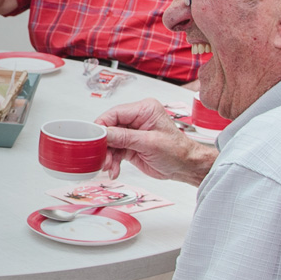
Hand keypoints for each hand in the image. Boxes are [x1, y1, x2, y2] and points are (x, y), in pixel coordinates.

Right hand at [97, 98, 216, 186]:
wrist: (185, 167)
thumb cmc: (177, 151)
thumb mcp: (150, 143)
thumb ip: (125, 137)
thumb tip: (104, 133)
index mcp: (144, 109)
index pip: (115, 113)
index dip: (103, 125)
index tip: (95, 138)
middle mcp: (137, 118)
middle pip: (111, 128)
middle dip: (105, 145)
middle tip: (102, 157)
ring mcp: (134, 132)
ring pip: (111, 141)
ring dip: (108, 155)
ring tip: (109, 167)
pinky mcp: (131, 145)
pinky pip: (116, 151)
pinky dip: (113, 161)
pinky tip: (114, 170)